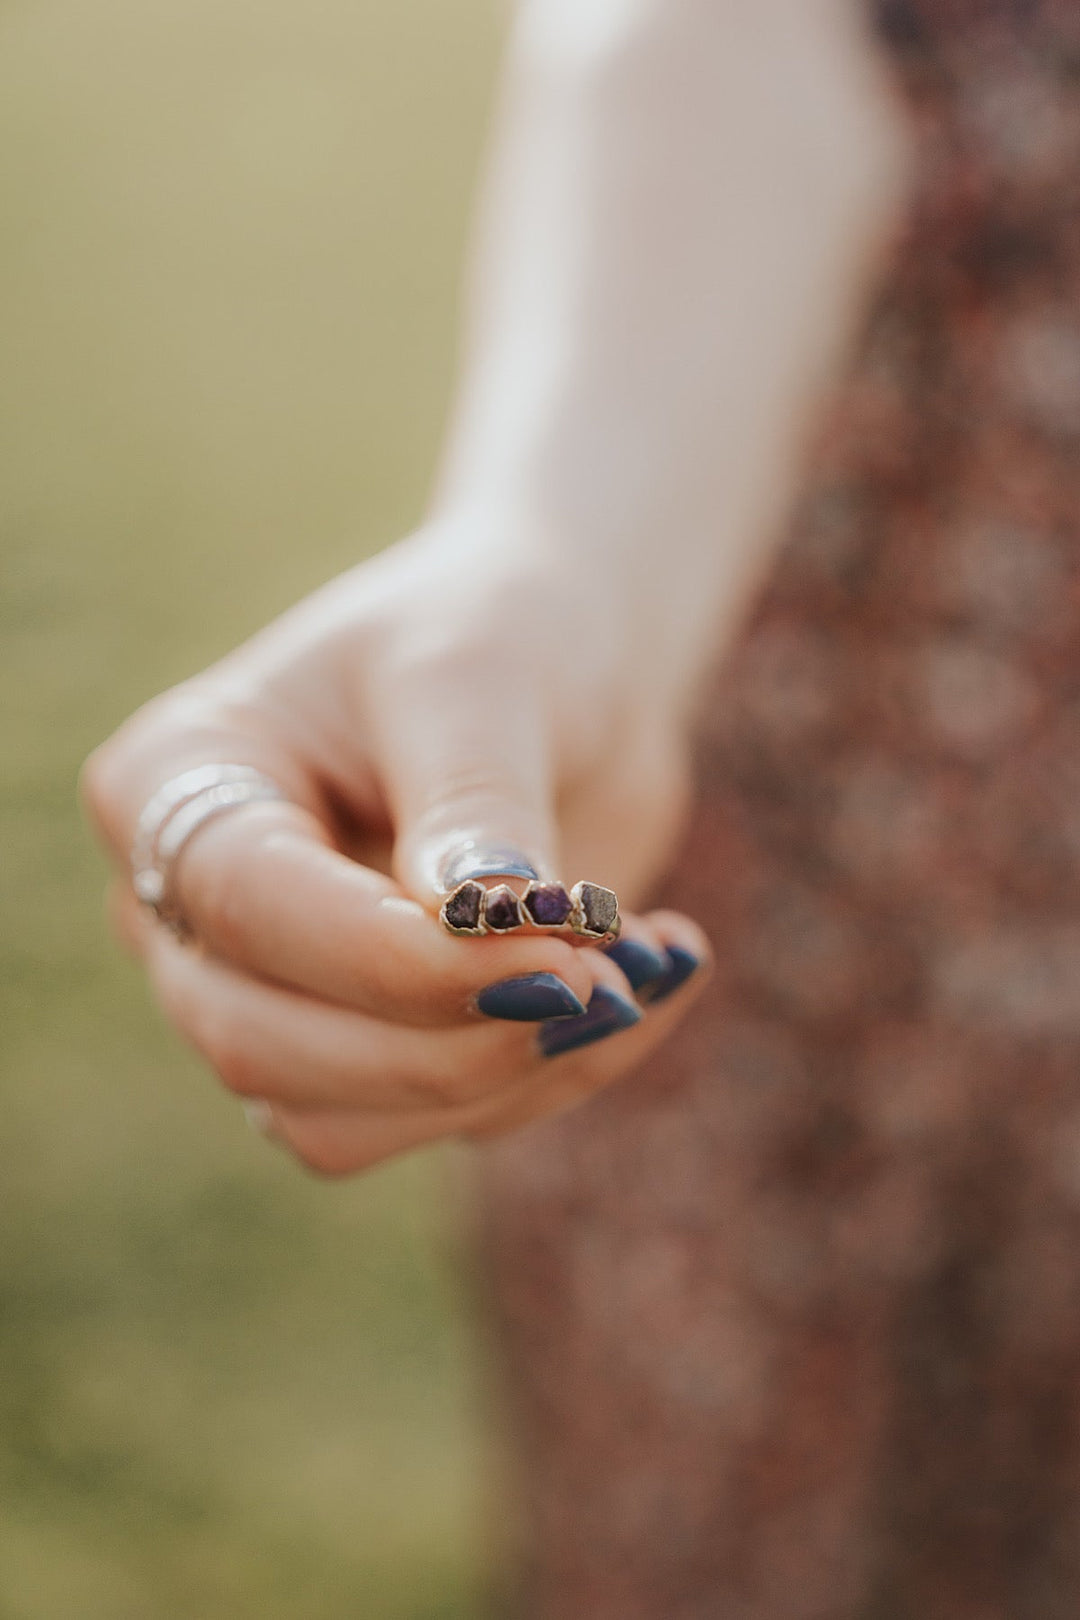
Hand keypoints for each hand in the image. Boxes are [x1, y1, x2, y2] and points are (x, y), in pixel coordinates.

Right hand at [82, 523, 709, 1174]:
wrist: (566, 670)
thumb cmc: (498, 634)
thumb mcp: (480, 680)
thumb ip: (472, 804)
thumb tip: (484, 931)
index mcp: (175, 782)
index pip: (245, 907)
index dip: (389, 957)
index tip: (555, 949)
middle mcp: (195, 907)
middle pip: (263, 1045)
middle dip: (447, 1041)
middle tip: (608, 981)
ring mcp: (272, 992)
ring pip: (336, 1122)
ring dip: (506, 1076)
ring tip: (645, 970)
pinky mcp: (368, 1049)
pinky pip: (434, 1123)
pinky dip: (550, 1078)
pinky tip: (649, 983)